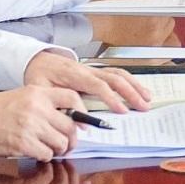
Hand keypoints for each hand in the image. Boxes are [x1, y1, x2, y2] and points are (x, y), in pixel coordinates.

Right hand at [0, 81, 82, 160]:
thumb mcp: (24, 97)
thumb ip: (46, 104)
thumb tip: (71, 119)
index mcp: (38, 92)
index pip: (72, 98)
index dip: (82, 113)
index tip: (82, 124)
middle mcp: (37, 107)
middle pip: (70, 126)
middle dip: (71, 139)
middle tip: (66, 144)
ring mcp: (31, 126)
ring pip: (61, 143)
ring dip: (58, 150)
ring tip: (48, 148)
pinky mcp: (24, 143)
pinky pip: (47, 154)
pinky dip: (45, 156)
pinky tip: (36, 152)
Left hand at [29, 52, 152, 111]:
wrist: (37, 60)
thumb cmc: (39, 76)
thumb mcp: (42, 92)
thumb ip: (59, 106)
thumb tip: (79, 122)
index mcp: (74, 74)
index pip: (98, 85)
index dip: (111, 98)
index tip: (122, 111)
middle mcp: (88, 70)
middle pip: (115, 78)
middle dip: (131, 93)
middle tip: (143, 107)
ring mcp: (93, 69)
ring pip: (119, 74)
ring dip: (135, 86)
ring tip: (147, 99)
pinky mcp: (96, 71)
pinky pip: (116, 74)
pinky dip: (130, 82)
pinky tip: (139, 91)